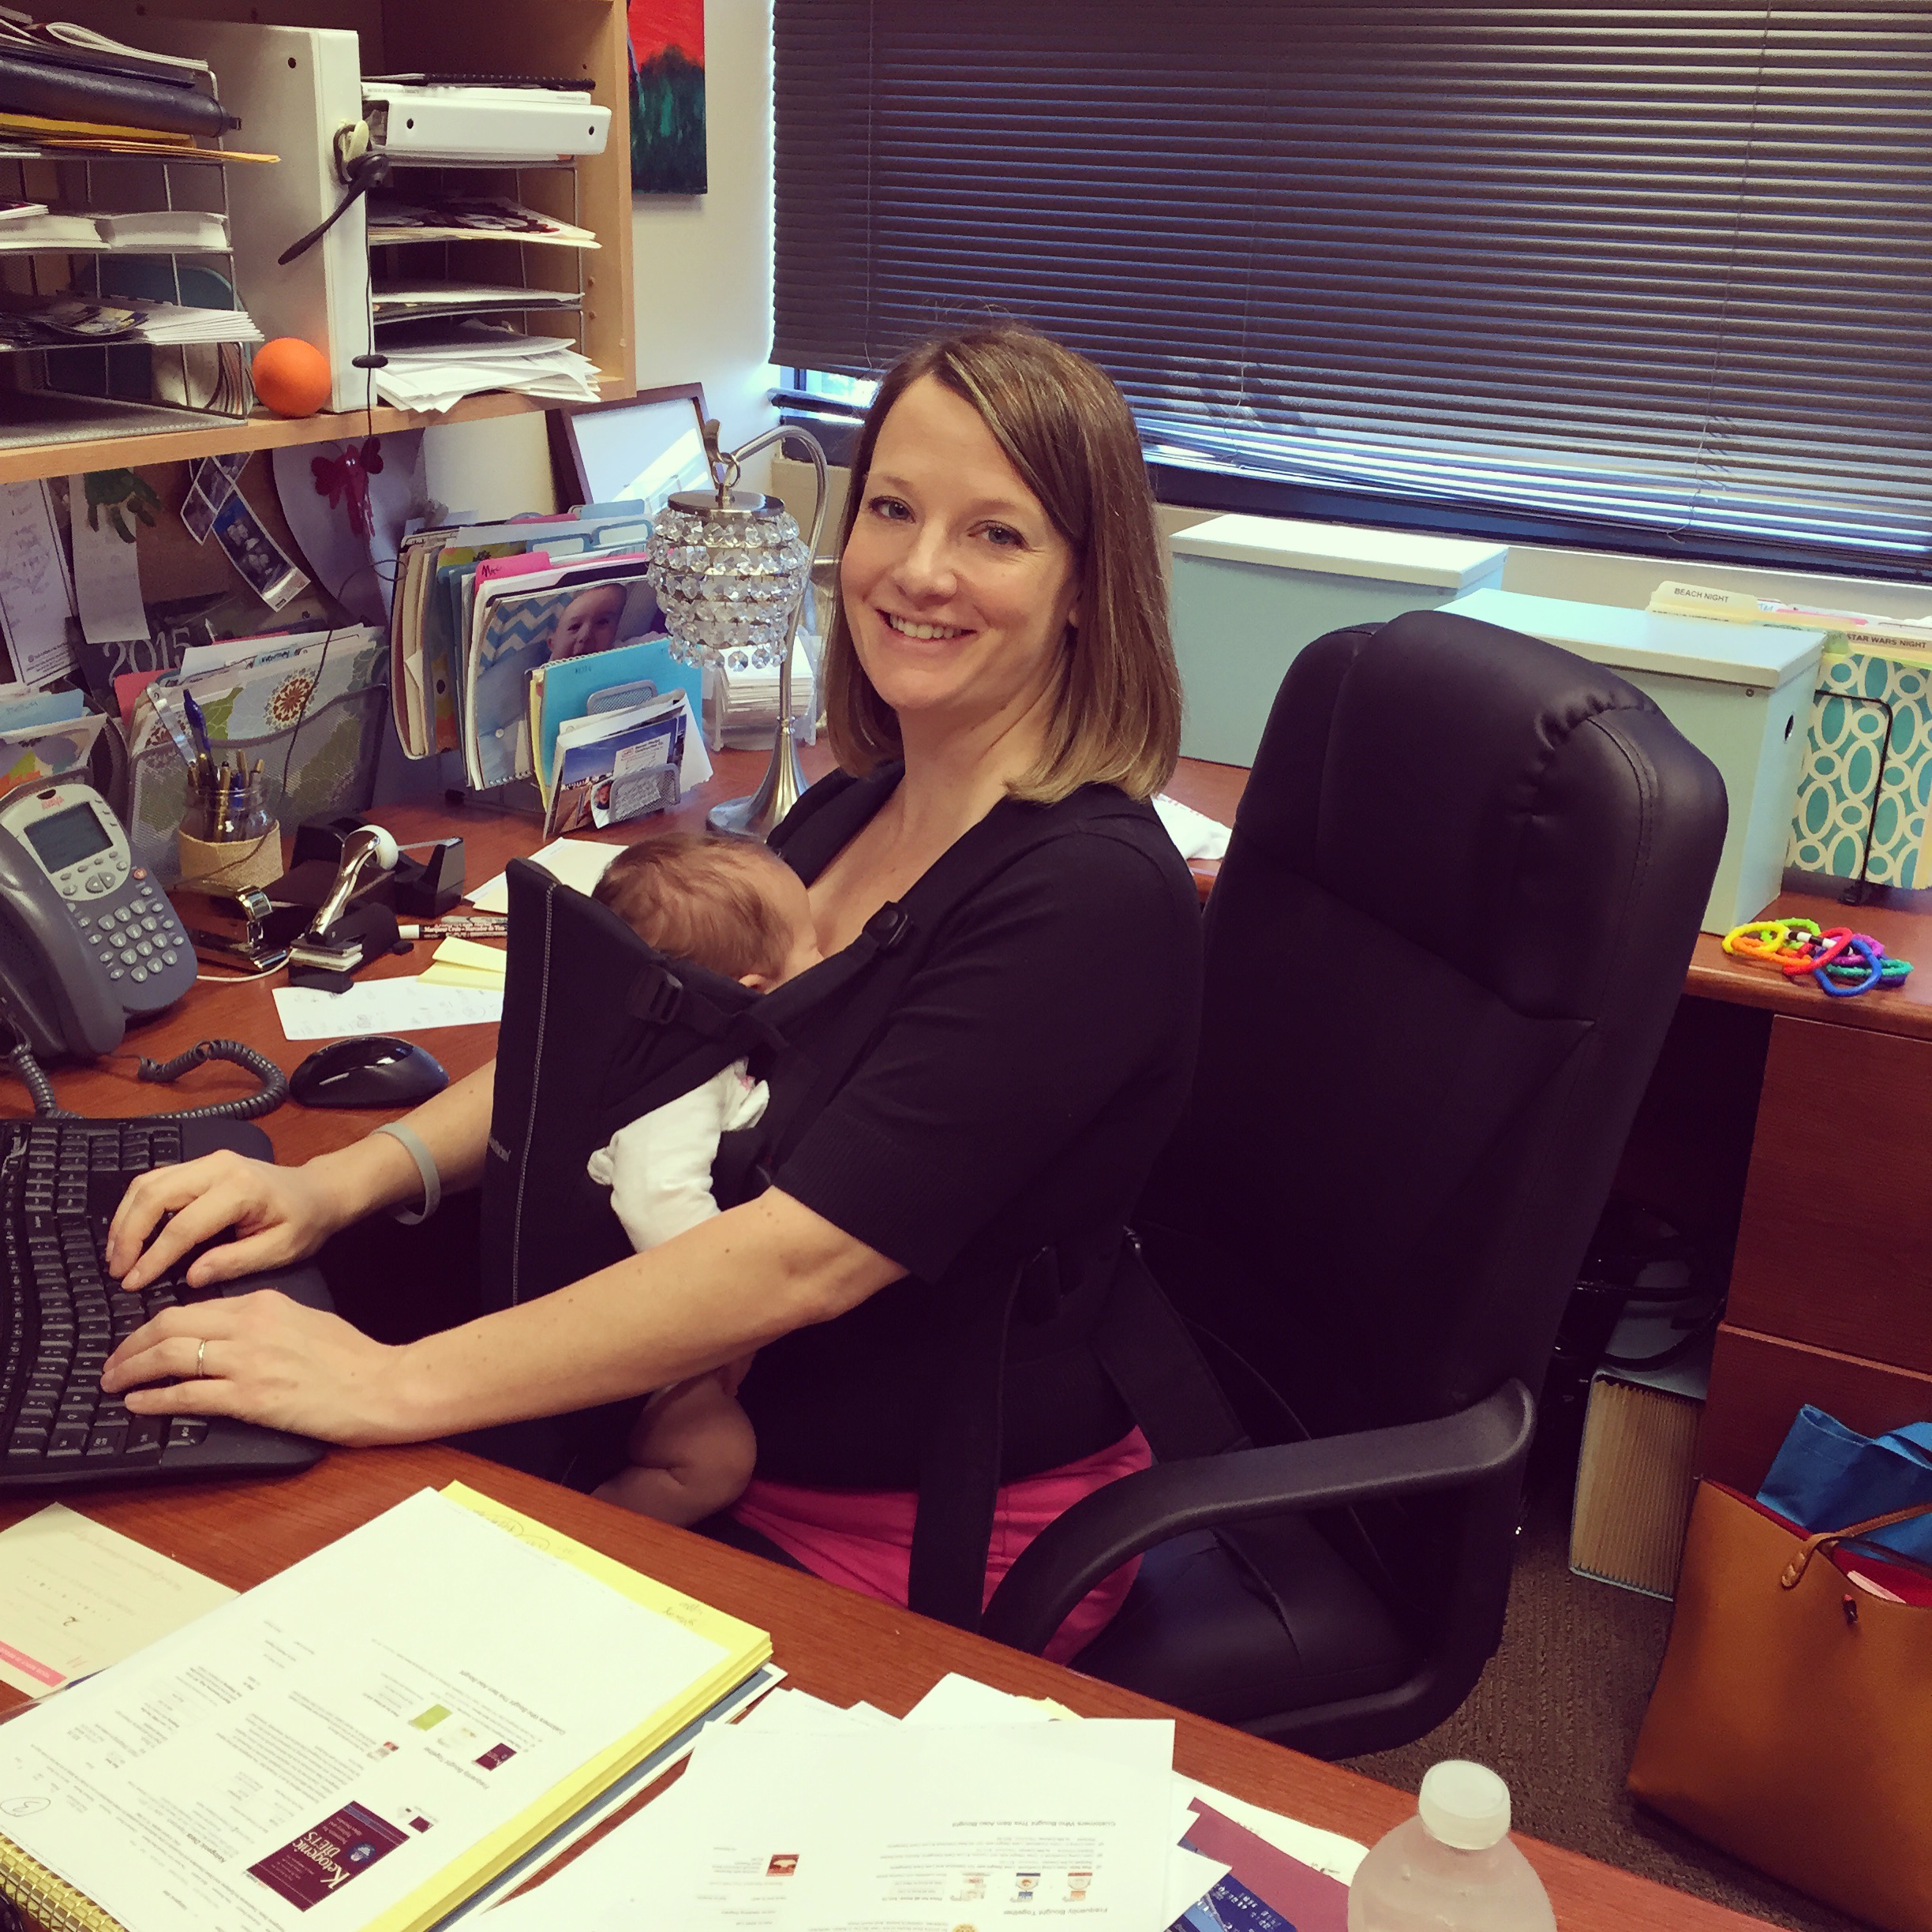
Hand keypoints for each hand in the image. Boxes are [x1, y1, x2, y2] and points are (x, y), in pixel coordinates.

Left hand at [99, 1290, 413, 1445]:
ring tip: (113, 1382)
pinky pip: (187, 1394)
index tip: (137, 1340)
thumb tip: (224, 1333)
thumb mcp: (304, 1319)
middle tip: (112, 1362)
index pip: (191, 1305)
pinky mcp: (251, 1396)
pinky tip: (137, 1403)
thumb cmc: (352, 1358)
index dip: (153, 1324)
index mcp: (263, 1302)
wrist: (380, 1384)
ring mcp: (248, 1361)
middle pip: (169, 1325)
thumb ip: (262, 1320)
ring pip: (170, 1356)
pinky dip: (154, 1398)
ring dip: (132, 1370)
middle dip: (130, 1344)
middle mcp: (250, 1325)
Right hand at [104, 1149, 350, 1293]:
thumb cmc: (304, 1222)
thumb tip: (190, 1278)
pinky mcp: (200, 1163)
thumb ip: (235, 1262)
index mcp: (241, 1189)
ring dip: (125, 1219)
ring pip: (148, 1182)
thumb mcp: (281, 1250)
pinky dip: (135, 1206)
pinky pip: (156, 1180)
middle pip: (155, 1195)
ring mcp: (207, 1160)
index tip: (132, 1284)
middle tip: (116, 1271)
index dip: (153, 1258)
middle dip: (127, 1235)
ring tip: (116, 1256)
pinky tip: (129, 1234)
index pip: (183, 1226)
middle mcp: (219, 1166)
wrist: (319, 1190)